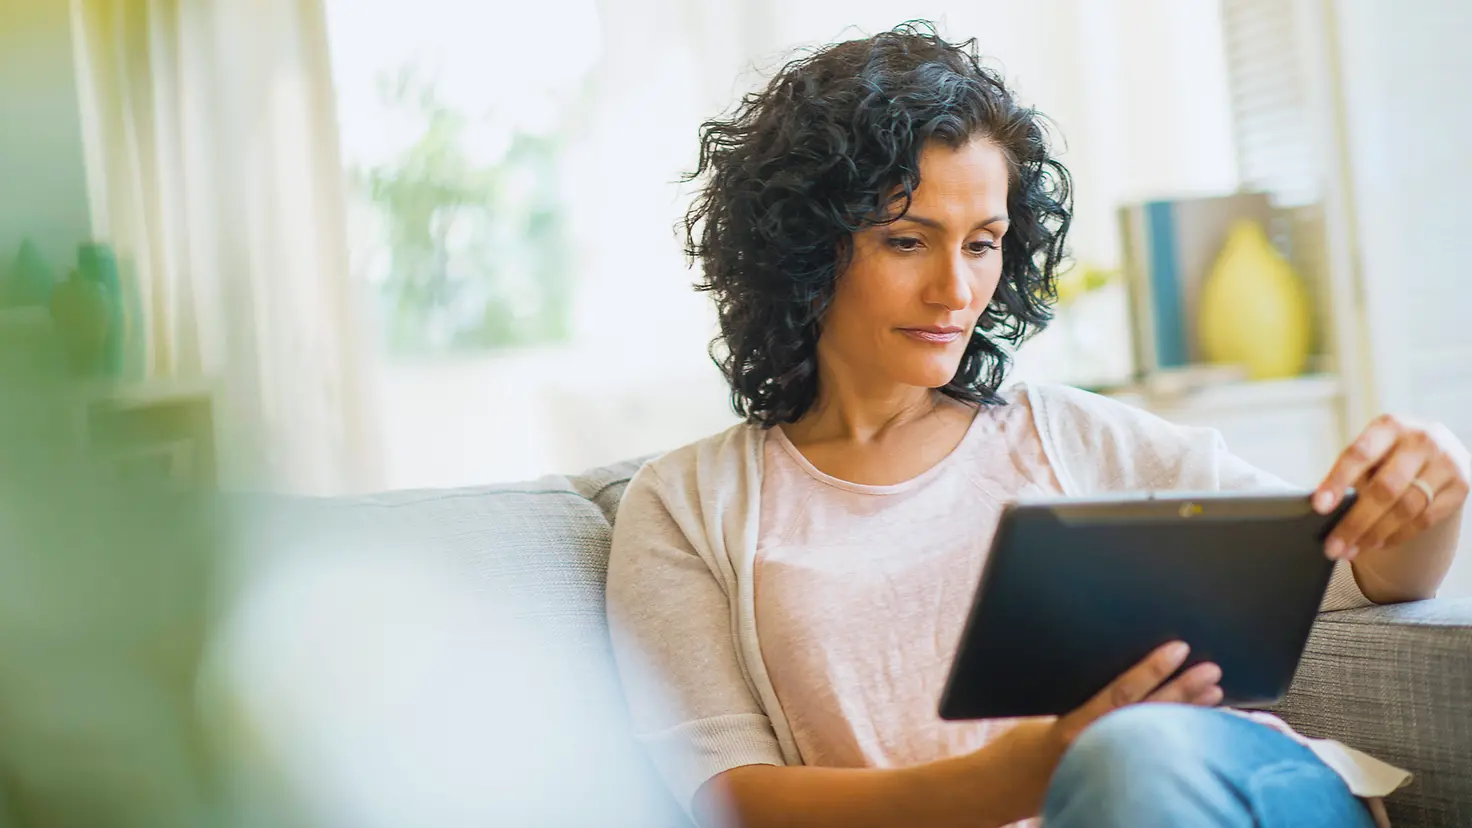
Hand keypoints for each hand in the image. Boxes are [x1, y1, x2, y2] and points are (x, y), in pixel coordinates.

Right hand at [986, 641, 1219, 820]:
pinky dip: (1179, 736)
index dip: (1152, 669)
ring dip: (1189, 713)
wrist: (1005, 788)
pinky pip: (1155, 753)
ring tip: (1215, 693)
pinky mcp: (1114, 778)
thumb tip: (1123, 673)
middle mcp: (1093, 748)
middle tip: (1211, 669)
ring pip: (1157, 736)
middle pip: (1148, 716)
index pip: (1119, 693)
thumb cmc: (1022, 746)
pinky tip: (1198, 724)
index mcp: (1071, 728)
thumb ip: (1081, 698)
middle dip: (1183, 691)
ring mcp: (1106, 765)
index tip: (1177, 648)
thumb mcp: (1043, 713)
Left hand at [1315, 414, 1470, 559]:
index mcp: (1390, 426)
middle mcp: (1422, 440)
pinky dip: (1398, 536)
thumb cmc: (1391, 452)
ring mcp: (1446, 463)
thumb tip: (1324, 508)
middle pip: (1385, 489)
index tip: (1319, 507)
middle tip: (1332, 546)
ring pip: (1406, 508)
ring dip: (1375, 534)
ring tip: (1351, 550)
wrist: (1438, 449)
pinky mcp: (1461, 486)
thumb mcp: (1373, 448)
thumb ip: (1352, 472)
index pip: (1360, 454)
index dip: (1338, 481)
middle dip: (1355, 522)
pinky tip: (1377, 544)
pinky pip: (1425, 519)